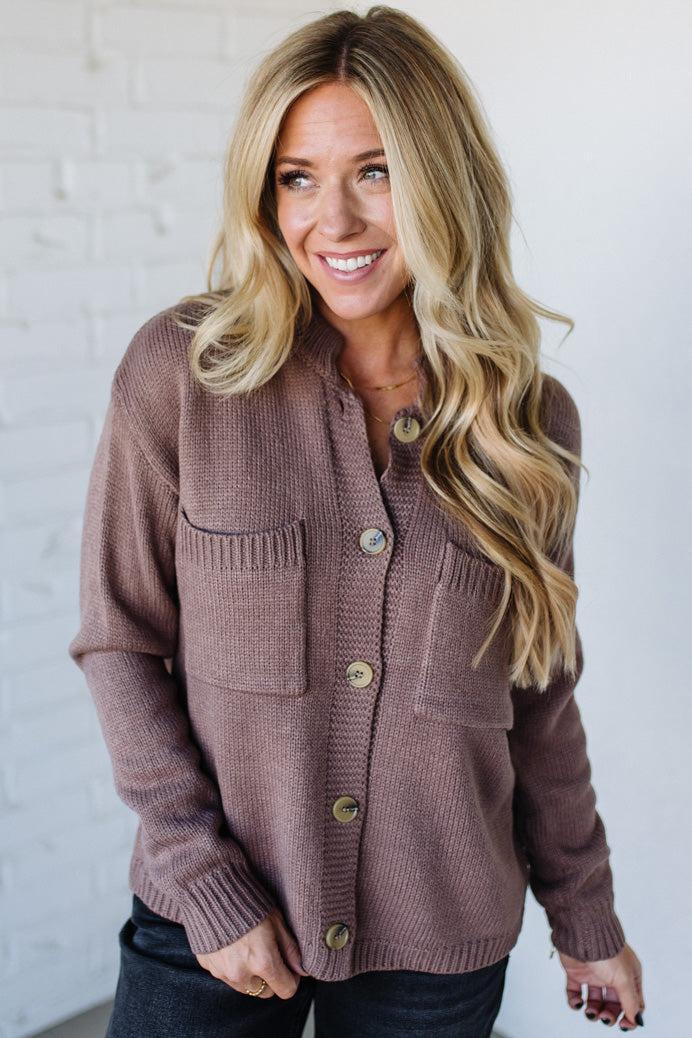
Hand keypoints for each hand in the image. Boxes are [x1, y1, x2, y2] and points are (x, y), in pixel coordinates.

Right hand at [195, 907, 310, 998]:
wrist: (211, 890)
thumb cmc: (248, 901)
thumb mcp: (277, 920)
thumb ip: (290, 949)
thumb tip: (302, 970)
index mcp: (263, 962)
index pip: (286, 990)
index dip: (292, 979)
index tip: (290, 967)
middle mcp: (242, 973)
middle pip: (265, 992)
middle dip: (271, 979)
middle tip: (270, 955)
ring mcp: (223, 972)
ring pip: (245, 987)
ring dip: (251, 976)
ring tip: (250, 949)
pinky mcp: (208, 967)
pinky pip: (226, 976)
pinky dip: (232, 967)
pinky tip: (233, 946)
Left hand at [558, 942, 644, 1028]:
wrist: (581, 932)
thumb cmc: (606, 951)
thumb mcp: (624, 979)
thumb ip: (631, 1002)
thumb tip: (636, 1020)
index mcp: (629, 975)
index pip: (633, 1002)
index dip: (630, 1016)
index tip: (624, 1026)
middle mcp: (612, 975)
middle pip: (613, 1004)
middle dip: (609, 1014)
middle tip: (604, 1018)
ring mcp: (594, 974)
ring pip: (595, 1001)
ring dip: (592, 1011)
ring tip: (590, 1012)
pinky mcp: (577, 972)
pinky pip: (575, 992)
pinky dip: (575, 1001)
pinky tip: (577, 1002)